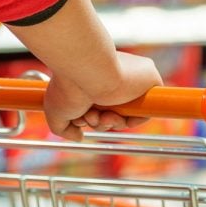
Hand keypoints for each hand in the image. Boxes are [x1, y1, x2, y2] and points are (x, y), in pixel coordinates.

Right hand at [43, 51, 162, 140]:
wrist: (87, 70)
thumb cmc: (68, 86)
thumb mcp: (56, 111)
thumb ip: (65, 128)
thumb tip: (79, 137)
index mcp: (96, 80)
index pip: (100, 108)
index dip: (91, 119)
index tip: (81, 119)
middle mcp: (114, 79)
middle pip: (113, 114)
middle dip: (99, 122)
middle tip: (89, 117)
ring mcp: (132, 81)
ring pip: (127, 115)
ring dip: (110, 123)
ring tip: (97, 114)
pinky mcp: (150, 81)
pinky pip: (146, 111)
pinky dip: (132, 120)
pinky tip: (116, 116)